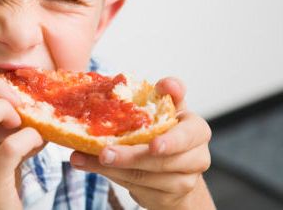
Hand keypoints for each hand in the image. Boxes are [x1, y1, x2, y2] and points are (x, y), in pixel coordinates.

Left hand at [70, 77, 213, 208]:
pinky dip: (110, 175)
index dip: (172, 141)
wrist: (176, 171)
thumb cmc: (168, 133)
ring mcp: (182, 181)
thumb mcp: (167, 111)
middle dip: (130, 157)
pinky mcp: (165, 198)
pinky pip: (135, 187)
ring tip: (85, 158)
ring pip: (144, 176)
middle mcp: (196, 158)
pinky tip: (91, 165)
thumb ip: (166, 95)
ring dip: (112, 167)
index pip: (188, 135)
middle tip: (104, 153)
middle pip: (161, 161)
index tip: (154, 145)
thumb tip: (168, 84)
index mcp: (197, 131)